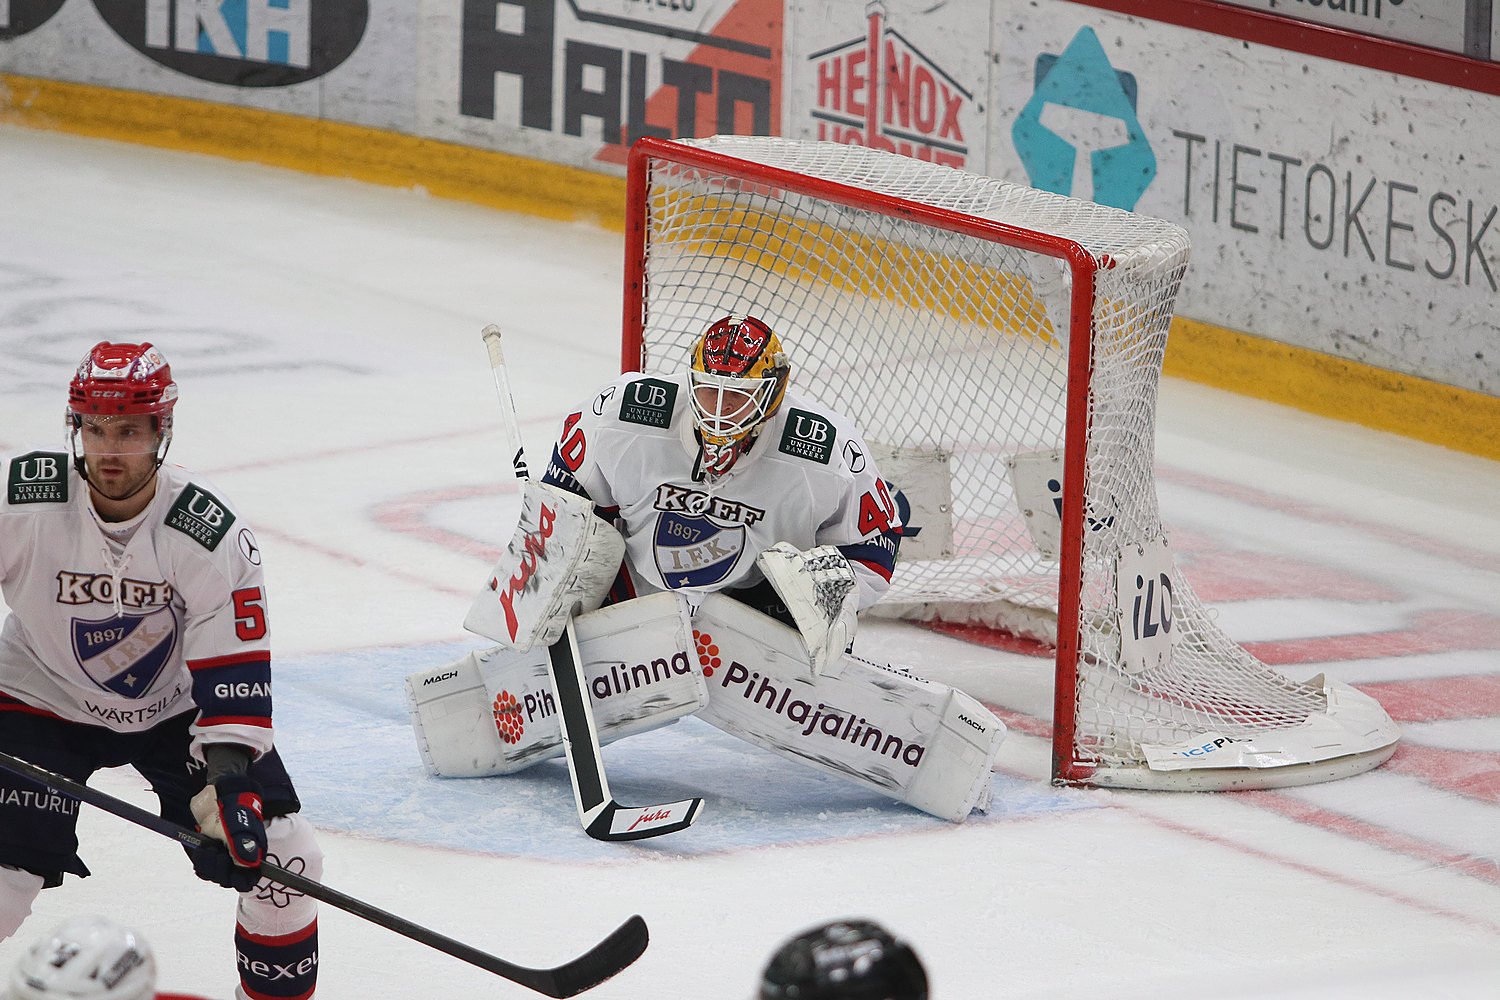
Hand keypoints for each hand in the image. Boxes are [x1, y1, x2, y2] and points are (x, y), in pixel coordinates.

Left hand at [189, 773, 265, 890]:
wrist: (221, 800)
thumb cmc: (235, 812)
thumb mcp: (240, 828)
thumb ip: (243, 846)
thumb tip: (248, 864)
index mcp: (252, 855)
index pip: (248, 880)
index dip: (240, 880)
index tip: (231, 872)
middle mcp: (239, 860)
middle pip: (229, 881)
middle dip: (220, 869)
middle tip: (216, 852)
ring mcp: (224, 858)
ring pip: (215, 876)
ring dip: (209, 865)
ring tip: (208, 848)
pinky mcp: (211, 856)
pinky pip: (204, 870)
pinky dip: (201, 863)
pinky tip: (202, 850)